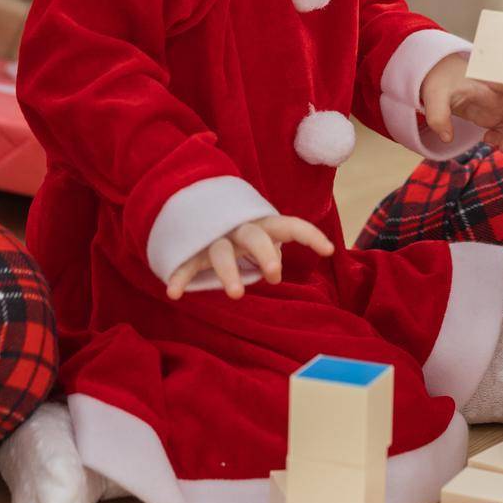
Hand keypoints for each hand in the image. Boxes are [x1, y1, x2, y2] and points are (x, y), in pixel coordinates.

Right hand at [166, 214, 334, 300]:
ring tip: (236, 295)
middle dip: (265, 253)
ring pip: (221, 251)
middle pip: (254, 236)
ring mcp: (214, 238)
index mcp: (260, 224)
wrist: (192, 207)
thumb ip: (269, 250)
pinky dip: (179, 277)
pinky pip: (185, 263)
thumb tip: (276, 270)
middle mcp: (238, 228)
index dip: (309, 235)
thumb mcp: (257, 238)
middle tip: (274, 276)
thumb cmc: (237, 233)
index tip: (329, 250)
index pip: (288, 225)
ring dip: (228, 272)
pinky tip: (174, 293)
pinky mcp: (191, 250)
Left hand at [419, 51, 502, 145]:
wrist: (436, 75)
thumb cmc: (440, 79)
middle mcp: (502, 96)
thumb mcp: (436, 96)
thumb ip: (439, 116)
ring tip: (498, 146)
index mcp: (496, 88)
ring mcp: (498, 106)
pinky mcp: (492, 114)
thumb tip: (447, 138)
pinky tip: (488, 140)